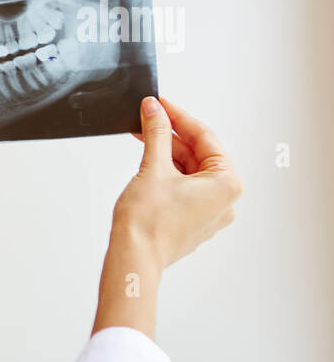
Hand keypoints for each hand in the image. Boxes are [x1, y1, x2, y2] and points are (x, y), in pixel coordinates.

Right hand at [117, 96, 243, 266]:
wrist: (133, 258)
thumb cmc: (148, 224)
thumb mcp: (153, 167)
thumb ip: (156, 133)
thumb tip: (154, 109)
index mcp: (227, 184)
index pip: (205, 138)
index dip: (178, 116)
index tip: (160, 103)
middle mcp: (225, 200)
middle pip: (198, 154)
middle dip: (171, 135)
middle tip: (148, 117)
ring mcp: (209, 213)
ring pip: (190, 171)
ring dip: (167, 153)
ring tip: (143, 137)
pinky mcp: (192, 221)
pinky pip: (184, 188)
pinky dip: (167, 173)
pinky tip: (149, 161)